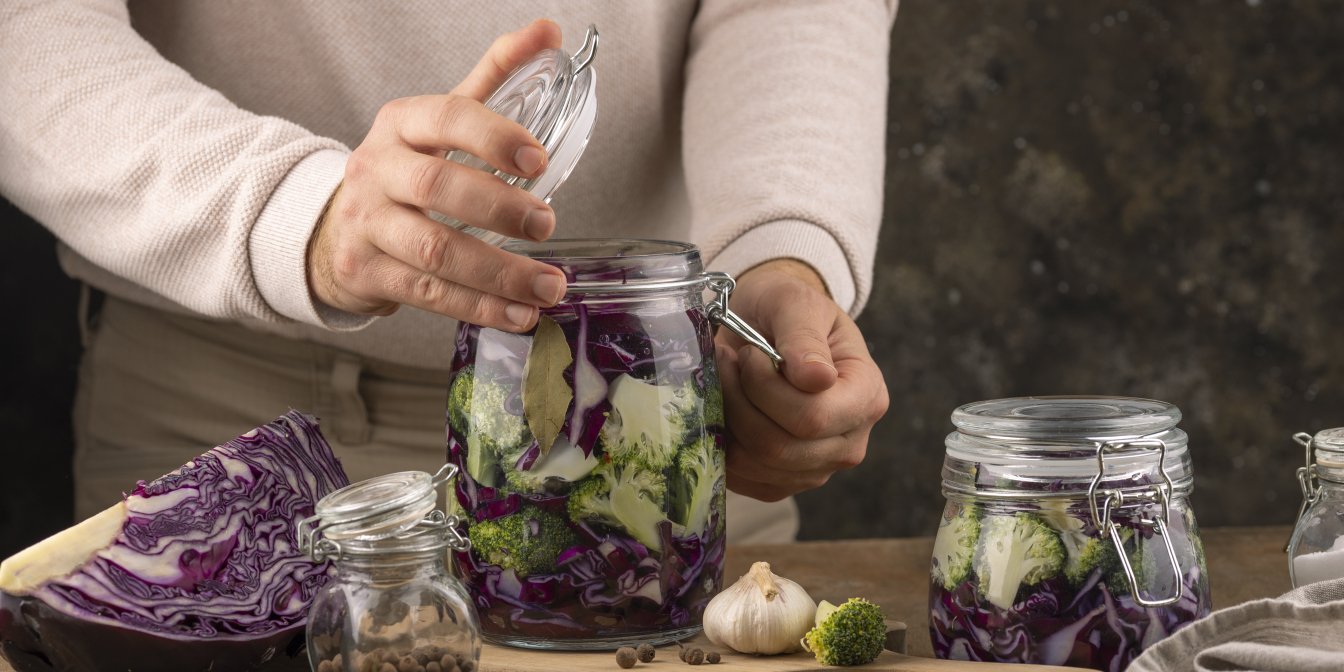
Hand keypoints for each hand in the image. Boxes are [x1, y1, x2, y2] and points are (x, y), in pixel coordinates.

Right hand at [308, 20, 567, 331]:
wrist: (335, 228)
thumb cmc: (405, 171)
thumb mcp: (440, 119)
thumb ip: (496, 76)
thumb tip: (548, 32)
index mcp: (401, 124)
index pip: (446, 117)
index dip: (493, 137)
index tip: (539, 161)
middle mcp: (377, 170)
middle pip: (437, 187)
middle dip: (500, 208)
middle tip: (547, 225)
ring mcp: (367, 224)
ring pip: (435, 251)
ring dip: (499, 273)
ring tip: (549, 286)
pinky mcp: (367, 273)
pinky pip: (429, 295)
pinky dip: (480, 307)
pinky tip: (520, 314)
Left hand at [715, 259, 889, 500]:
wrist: (768, 327)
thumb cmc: (787, 311)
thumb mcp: (796, 302)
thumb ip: (804, 336)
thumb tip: (817, 379)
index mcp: (866, 396)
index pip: (813, 417)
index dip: (766, 388)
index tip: (749, 353)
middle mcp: (850, 441)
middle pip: (782, 447)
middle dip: (740, 402)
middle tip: (726, 363)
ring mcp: (817, 468)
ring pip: (757, 464)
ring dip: (727, 420)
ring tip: (723, 381)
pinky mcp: (783, 483)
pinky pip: (745, 479)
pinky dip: (723, 445)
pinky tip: (724, 410)